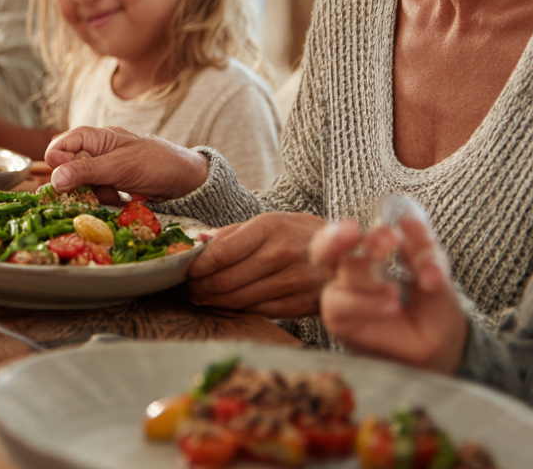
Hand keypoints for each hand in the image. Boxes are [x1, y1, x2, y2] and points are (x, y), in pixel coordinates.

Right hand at [44, 126, 208, 203]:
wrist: (189, 182)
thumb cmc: (157, 164)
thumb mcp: (120, 166)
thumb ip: (87, 171)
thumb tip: (55, 178)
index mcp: (97, 137)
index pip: (62, 145)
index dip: (58, 162)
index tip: (62, 181)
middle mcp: (99, 152)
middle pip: (70, 168)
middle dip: (78, 184)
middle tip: (94, 192)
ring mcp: (107, 170)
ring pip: (83, 185)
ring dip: (94, 196)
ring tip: (114, 197)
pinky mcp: (115, 187)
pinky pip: (98, 196)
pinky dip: (105, 202)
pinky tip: (120, 203)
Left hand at [185, 212, 328, 316]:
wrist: (347, 256)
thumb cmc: (299, 235)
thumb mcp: (269, 222)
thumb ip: (231, 234)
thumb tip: (197, 242)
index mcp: (270, 227)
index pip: (221, 253)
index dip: (197, 266)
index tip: (186, 271)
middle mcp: (282, 253)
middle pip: (226, 280)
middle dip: (201, 287)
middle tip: (190, 288)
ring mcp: (293, 281)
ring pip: (239, 299)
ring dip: (214, 300)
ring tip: (203, 296)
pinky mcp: (299, 304)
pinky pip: (257, 310)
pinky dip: (237, 309)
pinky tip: (227, 303)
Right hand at [309, 216, 466, 372]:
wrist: (440, 347)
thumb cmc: (432, 305)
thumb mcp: (435, 270)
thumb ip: (423, 248)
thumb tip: (408, 222)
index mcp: (369, 249)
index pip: (351, 228)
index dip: (355, 225)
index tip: (372, 228)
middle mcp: (350, 268)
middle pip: (325, 246)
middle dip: (337, 239)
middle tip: (377, 242)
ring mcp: (342, 293)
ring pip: (343, 272)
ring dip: (371, 277)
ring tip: (397, 292)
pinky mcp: (339, 319)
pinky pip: (341, 303)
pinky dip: (368, 302)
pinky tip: (392, 306)